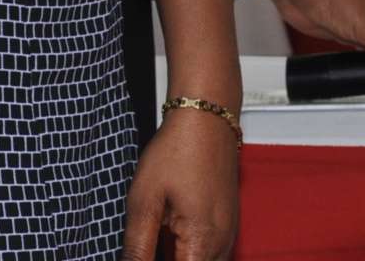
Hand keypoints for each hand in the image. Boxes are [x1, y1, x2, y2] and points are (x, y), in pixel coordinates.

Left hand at [123, 107, 237, 260]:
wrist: (206, 118)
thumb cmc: (178, 150)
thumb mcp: (144, 202)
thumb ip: (137, 248)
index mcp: (203, 240)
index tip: (141, 254)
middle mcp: (222, 241)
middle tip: (144, 246)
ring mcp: (227, 232)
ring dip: (180, 257)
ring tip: (157, 235)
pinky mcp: (226, 224)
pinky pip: (209, 254)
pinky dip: (188, 253)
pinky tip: (166, 237)